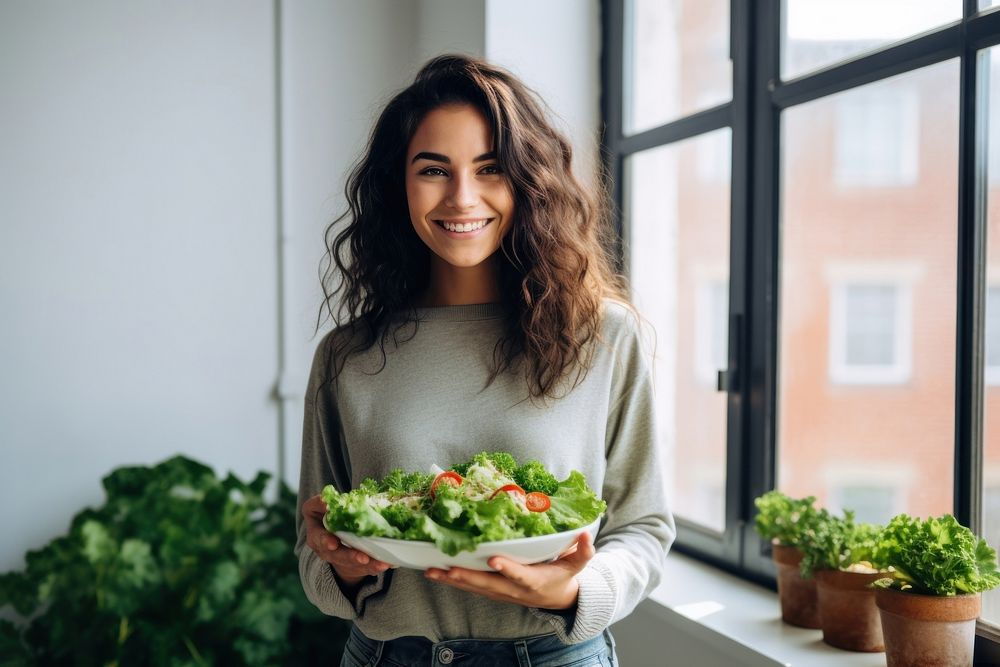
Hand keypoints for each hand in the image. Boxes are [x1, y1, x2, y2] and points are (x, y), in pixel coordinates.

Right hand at [301, 494, 393, 586]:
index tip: (333, 543)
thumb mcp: (318, 507)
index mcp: (316, 535)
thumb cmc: (326, 515)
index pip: (318, 539)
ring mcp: (340, 560)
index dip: (325, 541)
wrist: (333, 532)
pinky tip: (385, 564)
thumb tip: (325, 501)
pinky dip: (375, 567)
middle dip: (350, 557)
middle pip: (337, 556)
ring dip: (367, 565)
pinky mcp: (353, 565)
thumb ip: (319, 503)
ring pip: (353, 564)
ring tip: (381, 563)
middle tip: (362, 558)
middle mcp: (326, 551)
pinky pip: (364, 569)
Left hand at [423, 531, 595, 609]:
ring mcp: (501, 593)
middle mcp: (514, 589)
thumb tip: (586, 534)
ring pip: (475, 587)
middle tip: (449, 568)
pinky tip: (434, 573)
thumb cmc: (564, 576)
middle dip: (468, 577)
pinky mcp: (492, 592)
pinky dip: (452, 582)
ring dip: (453, 581)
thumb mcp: (578, 564)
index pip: (520, 575)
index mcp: (535, 581)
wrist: (557, 600)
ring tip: (432, 571)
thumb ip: (583, 550)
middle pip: (489, 584)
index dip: (507, 569)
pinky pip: (470, 588)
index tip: (494, 560)